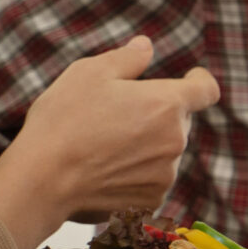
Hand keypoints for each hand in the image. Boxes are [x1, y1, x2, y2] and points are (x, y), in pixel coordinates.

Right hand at [0, 37, 219, 248]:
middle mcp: (176, 140)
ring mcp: (165, 174)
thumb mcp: (88, 74)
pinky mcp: (151, 202)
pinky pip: (151, 181)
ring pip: (164, 153)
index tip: (190, 77)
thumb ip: (126, 58)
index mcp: (166, 104)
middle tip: (115, 117)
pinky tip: (103, 172)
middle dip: (157, 115)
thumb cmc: (63, 121)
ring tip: (103, 148)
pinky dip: (135, 175)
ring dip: (146, 147)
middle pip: (178, 122)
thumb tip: (146, 46)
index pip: (206, 89)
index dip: (199, 81)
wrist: (41, 181)